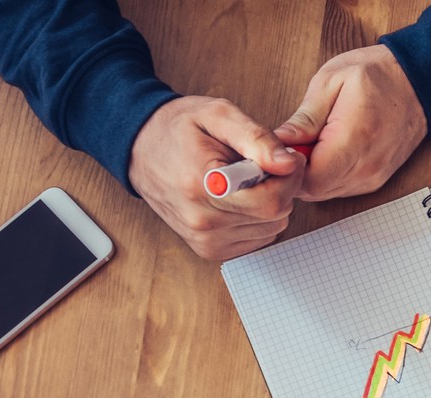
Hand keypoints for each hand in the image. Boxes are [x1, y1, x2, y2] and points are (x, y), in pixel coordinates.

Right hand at [129, 96, 303, 260]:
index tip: (286, 158)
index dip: (289, 178)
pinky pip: (257, 238)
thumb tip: (288, 163)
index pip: (270, 201)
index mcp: (203, 187)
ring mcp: (205, 241)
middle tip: (261, 164)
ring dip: (269, 203)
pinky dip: (257, 218)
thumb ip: (256, 138)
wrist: (141, 149)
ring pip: (271, 228)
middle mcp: (203, 222)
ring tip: (244, 180)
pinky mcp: (209, 250)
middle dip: (280, 187)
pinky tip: (239, 198)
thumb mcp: (218, 114)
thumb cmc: (178, 129)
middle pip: (275, 216)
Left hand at [276, 46, 426, 200]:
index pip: (309, 180)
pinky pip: (340, 188)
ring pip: (326, 193)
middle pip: (315, 191)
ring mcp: (372, 177)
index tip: (282, 148)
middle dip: (295, 173)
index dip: (288, 169)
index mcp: (354, 140)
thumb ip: (304, 118)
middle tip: (293, 144)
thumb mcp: (331, 82)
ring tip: (311, 144)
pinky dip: (326, 175)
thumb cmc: (375, 76)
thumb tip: (280, 141)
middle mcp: (366, 167)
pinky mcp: (374, 181)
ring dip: (310, 175)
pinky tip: (326, 151)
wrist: (416, 82)